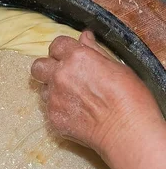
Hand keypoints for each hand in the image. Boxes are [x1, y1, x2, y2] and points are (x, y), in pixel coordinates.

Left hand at [31, 31, 161, 156]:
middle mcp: (59, 76)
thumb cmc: (129, 97)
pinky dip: (58, 108)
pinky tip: (76, 113)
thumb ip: (94, 51)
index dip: (63, 50)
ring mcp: (53, 98)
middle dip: (48, 68)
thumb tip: (84, 37)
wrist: (125, 131)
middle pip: (38, 66)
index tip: (69, 56)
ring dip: (52, 89)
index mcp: (77, 58)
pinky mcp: (52, 117)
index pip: (56, 45)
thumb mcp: (117, 66)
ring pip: (42, 88)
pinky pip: (48, 108)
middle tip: (63, 75)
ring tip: (73, 97)